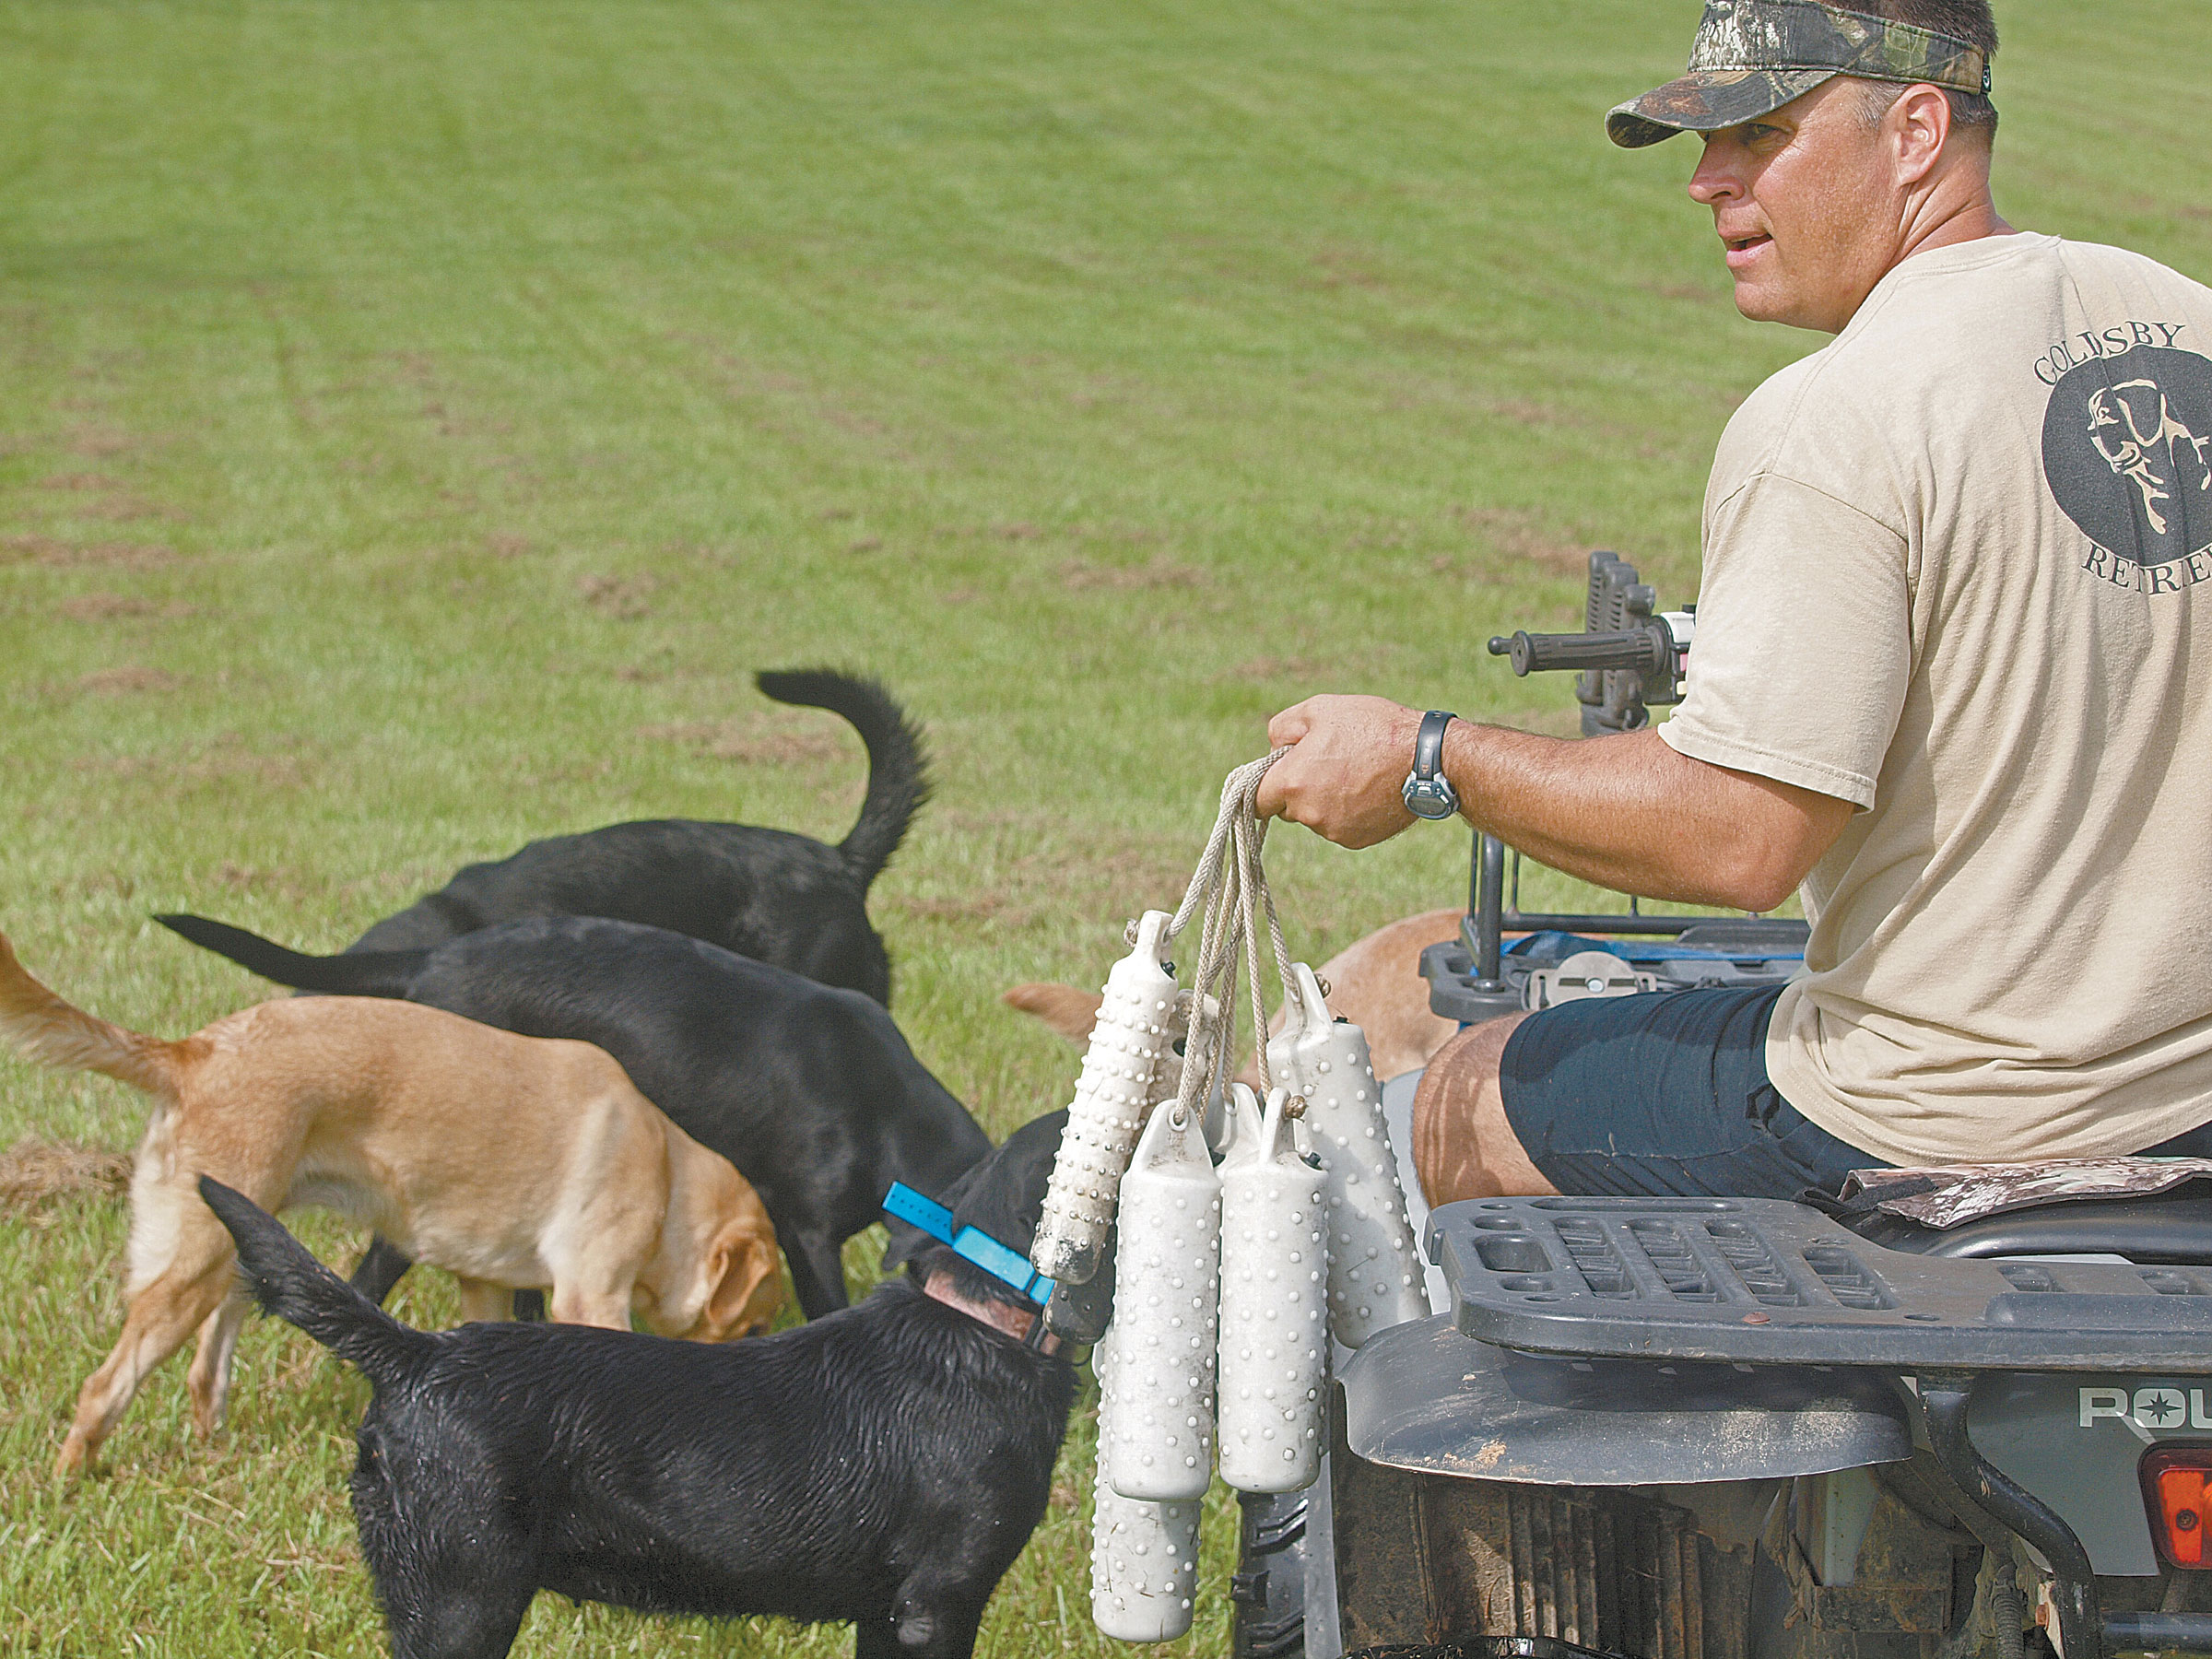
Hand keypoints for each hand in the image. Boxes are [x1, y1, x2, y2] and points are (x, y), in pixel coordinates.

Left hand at [1254, 695, 1428, 848]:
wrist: (1426, 758)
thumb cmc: (1372, 727)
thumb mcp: (1320, 709)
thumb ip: (1282, 728)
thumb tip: (1273, 749)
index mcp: (1292, 781)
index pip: (1256, 800)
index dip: (1263, 786)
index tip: (1276, 776)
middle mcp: (1308, 813)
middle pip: (1287, 808)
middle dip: (1298, 789)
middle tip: (1327, 763)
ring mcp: (1333, 831)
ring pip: (1314, 817)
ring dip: (1324, 800)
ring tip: (1355, 772)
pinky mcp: (1356, 840)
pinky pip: (1339, 827)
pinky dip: (1347, 812)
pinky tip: (1368, 789)